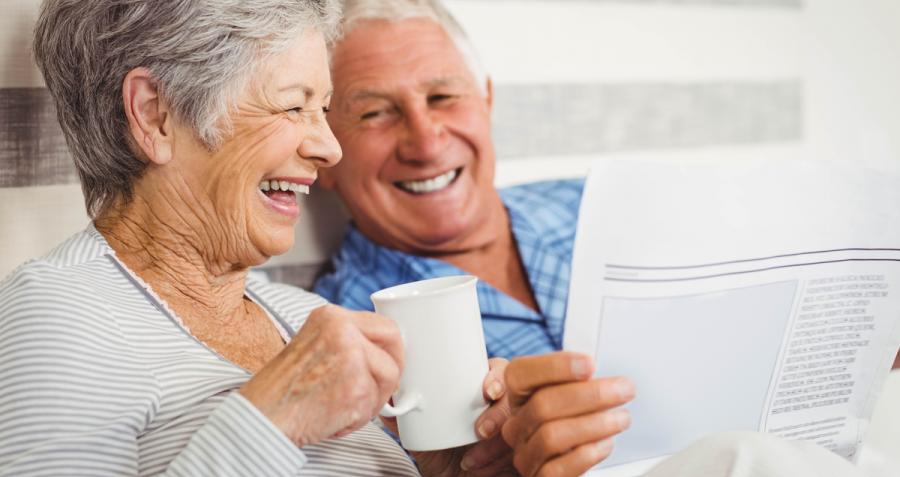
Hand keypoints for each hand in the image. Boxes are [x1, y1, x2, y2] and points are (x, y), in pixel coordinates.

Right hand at [240, 304, 402, 446]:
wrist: (262, 415)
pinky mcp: (357, 389)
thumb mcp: (313, 344)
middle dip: (393, 368)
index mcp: (331, 316)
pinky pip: (374, 405)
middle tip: (381, 387)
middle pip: (395, 345)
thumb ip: (347, 340)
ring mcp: (352, 358)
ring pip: (389, 378)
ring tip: (344, 406)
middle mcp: (343, 331)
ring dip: (373, 398)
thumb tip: (386, 353)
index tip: (389, 362)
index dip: (392, 347)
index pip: (384, 324)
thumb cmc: (284, 387)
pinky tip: (333, 417)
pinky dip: (358, 418)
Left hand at [382, 358, 518, 476]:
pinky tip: (480, 469)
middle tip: (480, 431)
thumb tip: (388, 405)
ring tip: (470, 461)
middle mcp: (503, 407)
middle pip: (515, 397)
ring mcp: (515, 429)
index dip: (497, 376)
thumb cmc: (444, 458)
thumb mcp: (424, 439)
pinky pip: (519, 452)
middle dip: (499, 414)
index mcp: (482, 393)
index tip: (487, 390)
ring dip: (494, 446)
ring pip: (517, 427)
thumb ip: (408, 421)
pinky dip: (497, 463)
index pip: (499, 371)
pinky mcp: (520, 451)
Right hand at [501, 352, 634, 476]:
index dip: (554, 366)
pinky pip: (558, 469)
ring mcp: (525, 454)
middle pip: (542, 404)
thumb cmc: (573, 423)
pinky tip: (606, 444)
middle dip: (589, 395)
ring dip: (593, 424)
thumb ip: (576, 382)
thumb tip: (596, 367)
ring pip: (550, 436)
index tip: (590, 363)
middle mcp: (516, 425)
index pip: (521, 374)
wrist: (570, 463)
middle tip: (623, 390)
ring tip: (621, 418)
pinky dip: (586, 454)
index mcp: (519, 397)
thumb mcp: (569, 398)